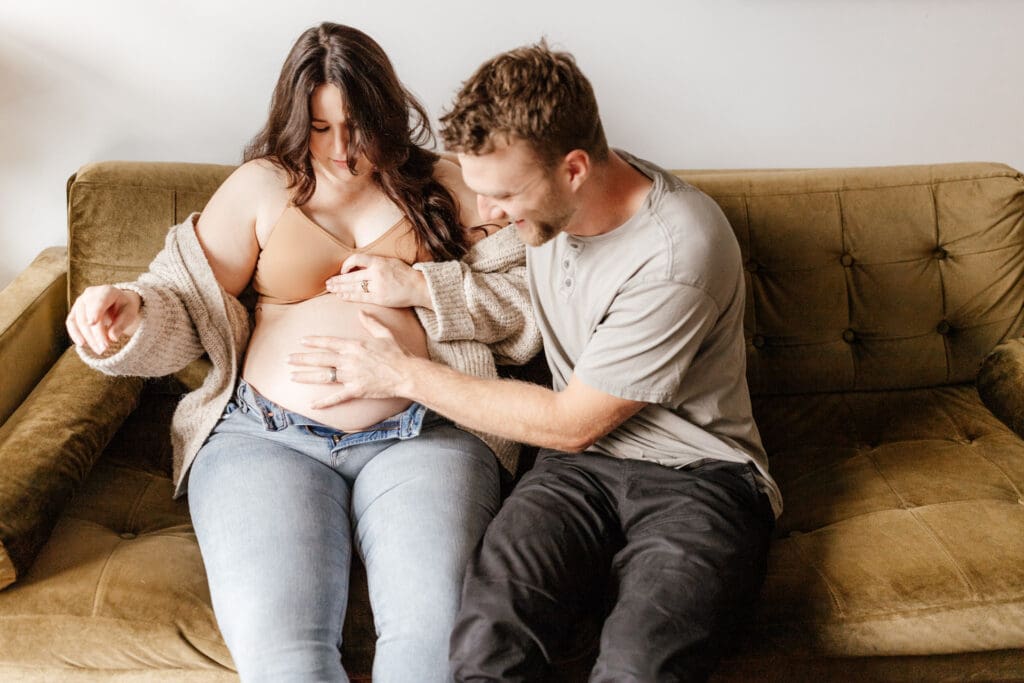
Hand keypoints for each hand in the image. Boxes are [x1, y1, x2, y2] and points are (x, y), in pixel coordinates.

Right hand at [66, 285, 141, 353]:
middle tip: (105, 348)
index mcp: (107, 291)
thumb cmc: (124, 308)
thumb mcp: (129, 314)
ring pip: (79, 321)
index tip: (93, 323)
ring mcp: (80, 301)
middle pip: (89, 314)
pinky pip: (71, 322)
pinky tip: (82, 344)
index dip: (95, 311)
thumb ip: (121, 324)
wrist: (118, 303)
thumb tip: (112, 337)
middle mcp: (90, 293)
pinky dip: (75, 334)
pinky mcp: (75, 311)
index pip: (99, 300)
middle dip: (96, 333)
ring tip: (99, 350)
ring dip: (88, 337)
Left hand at [288, 310, 415, 408]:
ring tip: (292, 376)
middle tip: (288, 359)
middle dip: (302, 359)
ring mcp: (351, 376)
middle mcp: (349, 360)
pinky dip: (324, 402)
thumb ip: (371, 322)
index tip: (301, 341)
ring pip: (324, 376)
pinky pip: (337, 397)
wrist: (406, 373)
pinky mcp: (356, 390)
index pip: (329, 342)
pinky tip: (312, 404)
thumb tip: (361, 312)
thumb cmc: (398, 353)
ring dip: (306, 376)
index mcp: (354, 346)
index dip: (314, 342)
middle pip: (321, 359)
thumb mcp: (385, 334)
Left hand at [326, 253, 429, 308]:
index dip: (346, 264)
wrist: (419, 287)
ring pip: (353, 287)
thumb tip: (358, 266)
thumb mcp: (390, 261)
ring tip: (331, 289)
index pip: (356, 259)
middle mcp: (376, 273)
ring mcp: (377, 286)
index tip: (342, 271)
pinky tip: (341, 296)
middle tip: (328, 283)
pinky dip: (349, 296)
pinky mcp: (380, 298)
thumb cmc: (405, 274)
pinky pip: (360, 297)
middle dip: (338, 280)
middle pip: (351, 276)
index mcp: (379, 261)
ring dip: (340, 288)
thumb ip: (375, 263)